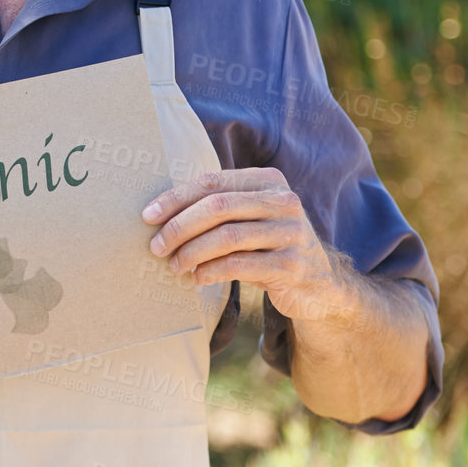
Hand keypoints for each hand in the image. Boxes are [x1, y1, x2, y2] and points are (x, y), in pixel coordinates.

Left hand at [141, 167, 357, 323]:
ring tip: (174, 265)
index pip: (212, 183)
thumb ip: (218, 207)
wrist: (319, 285)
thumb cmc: (268, 246)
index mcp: (268, 180)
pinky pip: (240, 265)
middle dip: (179, 227)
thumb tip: (157, 212)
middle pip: (217, 208)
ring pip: (227, 237)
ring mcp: (292, 233)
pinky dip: (211, 271)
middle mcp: (284, 201)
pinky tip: (198, 277)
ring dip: (192, 252)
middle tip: (156, 246)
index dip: (175, 198)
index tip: (147, 216)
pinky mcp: (293, 265)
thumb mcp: (248, 219)